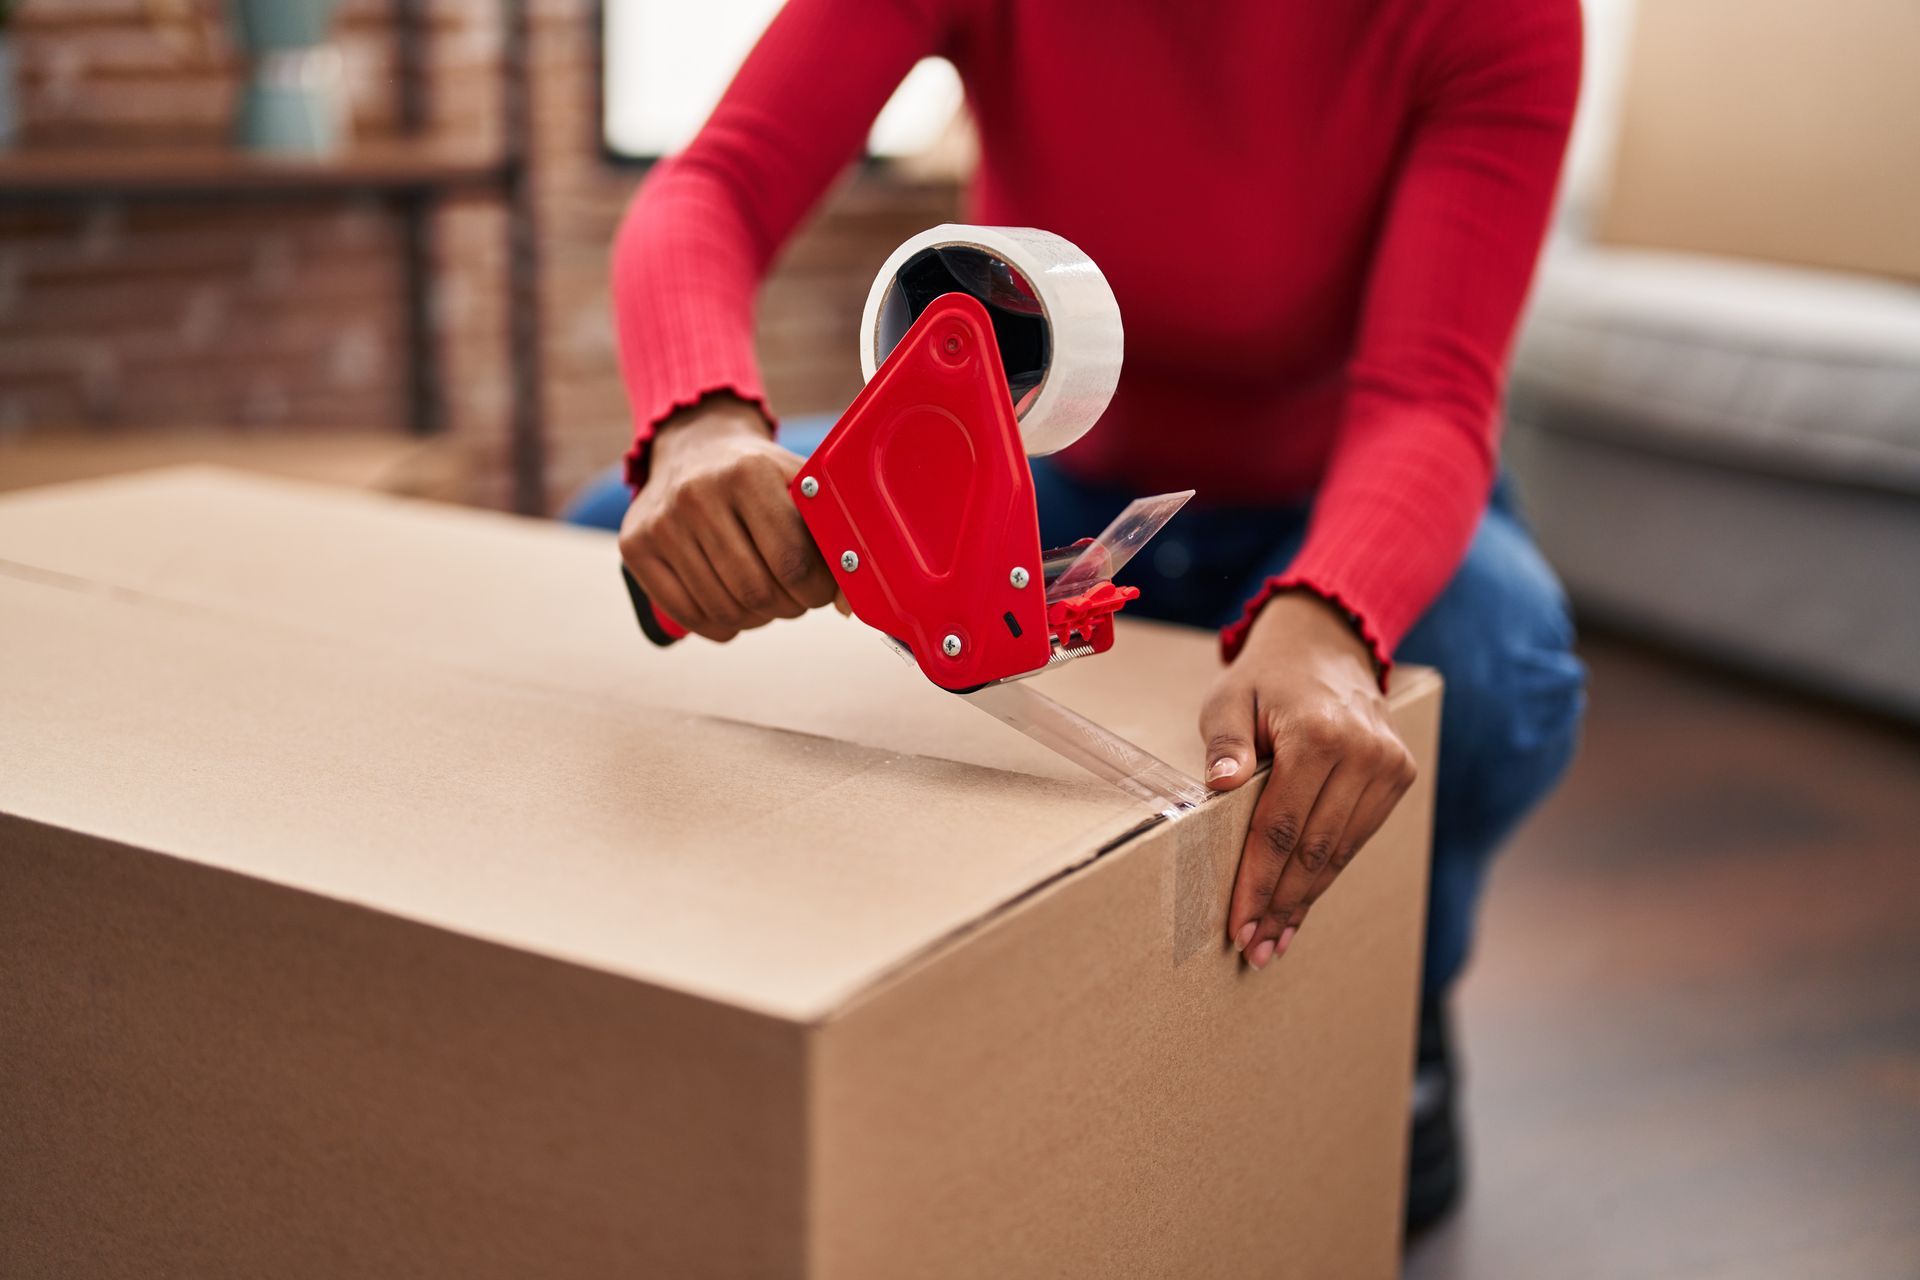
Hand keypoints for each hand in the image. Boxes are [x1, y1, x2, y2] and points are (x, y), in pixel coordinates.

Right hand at [618, 395, 837, 641]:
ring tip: (768, 597)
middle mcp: (697, 494)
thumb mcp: (801, 484)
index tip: (822, 588)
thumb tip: (849, 604)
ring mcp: (661, 522)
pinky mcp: (635, 546)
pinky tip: (736, 608)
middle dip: (790, 606)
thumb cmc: (760, 475)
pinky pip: (688, 614)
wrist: (694, 446)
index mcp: (747, 473)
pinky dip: (723, 625)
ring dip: (759, 617)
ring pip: (725, 609)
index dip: (818, 591)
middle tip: (796, 596)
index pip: (793, 563)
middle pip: (758, 592)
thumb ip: (832, 536)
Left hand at [1199, 592, 1416, 969]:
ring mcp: (1388, 765)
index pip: (1282, 827)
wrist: (1327, 644)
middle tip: (1255, 950)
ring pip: (1342, 851)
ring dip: (1306, 900)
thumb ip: (1225, 742)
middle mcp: (1363, 752)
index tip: (1238, 925)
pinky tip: (1303, 905)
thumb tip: (1220, 784)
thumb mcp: (1230, 696)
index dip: (1258, 882)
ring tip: (1275, 941)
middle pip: (1316, 849)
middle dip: (1281, 905)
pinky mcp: (1400, 775)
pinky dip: (1329, 874)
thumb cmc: (1267, 678)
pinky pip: (1359, 837)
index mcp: (1319, 734)